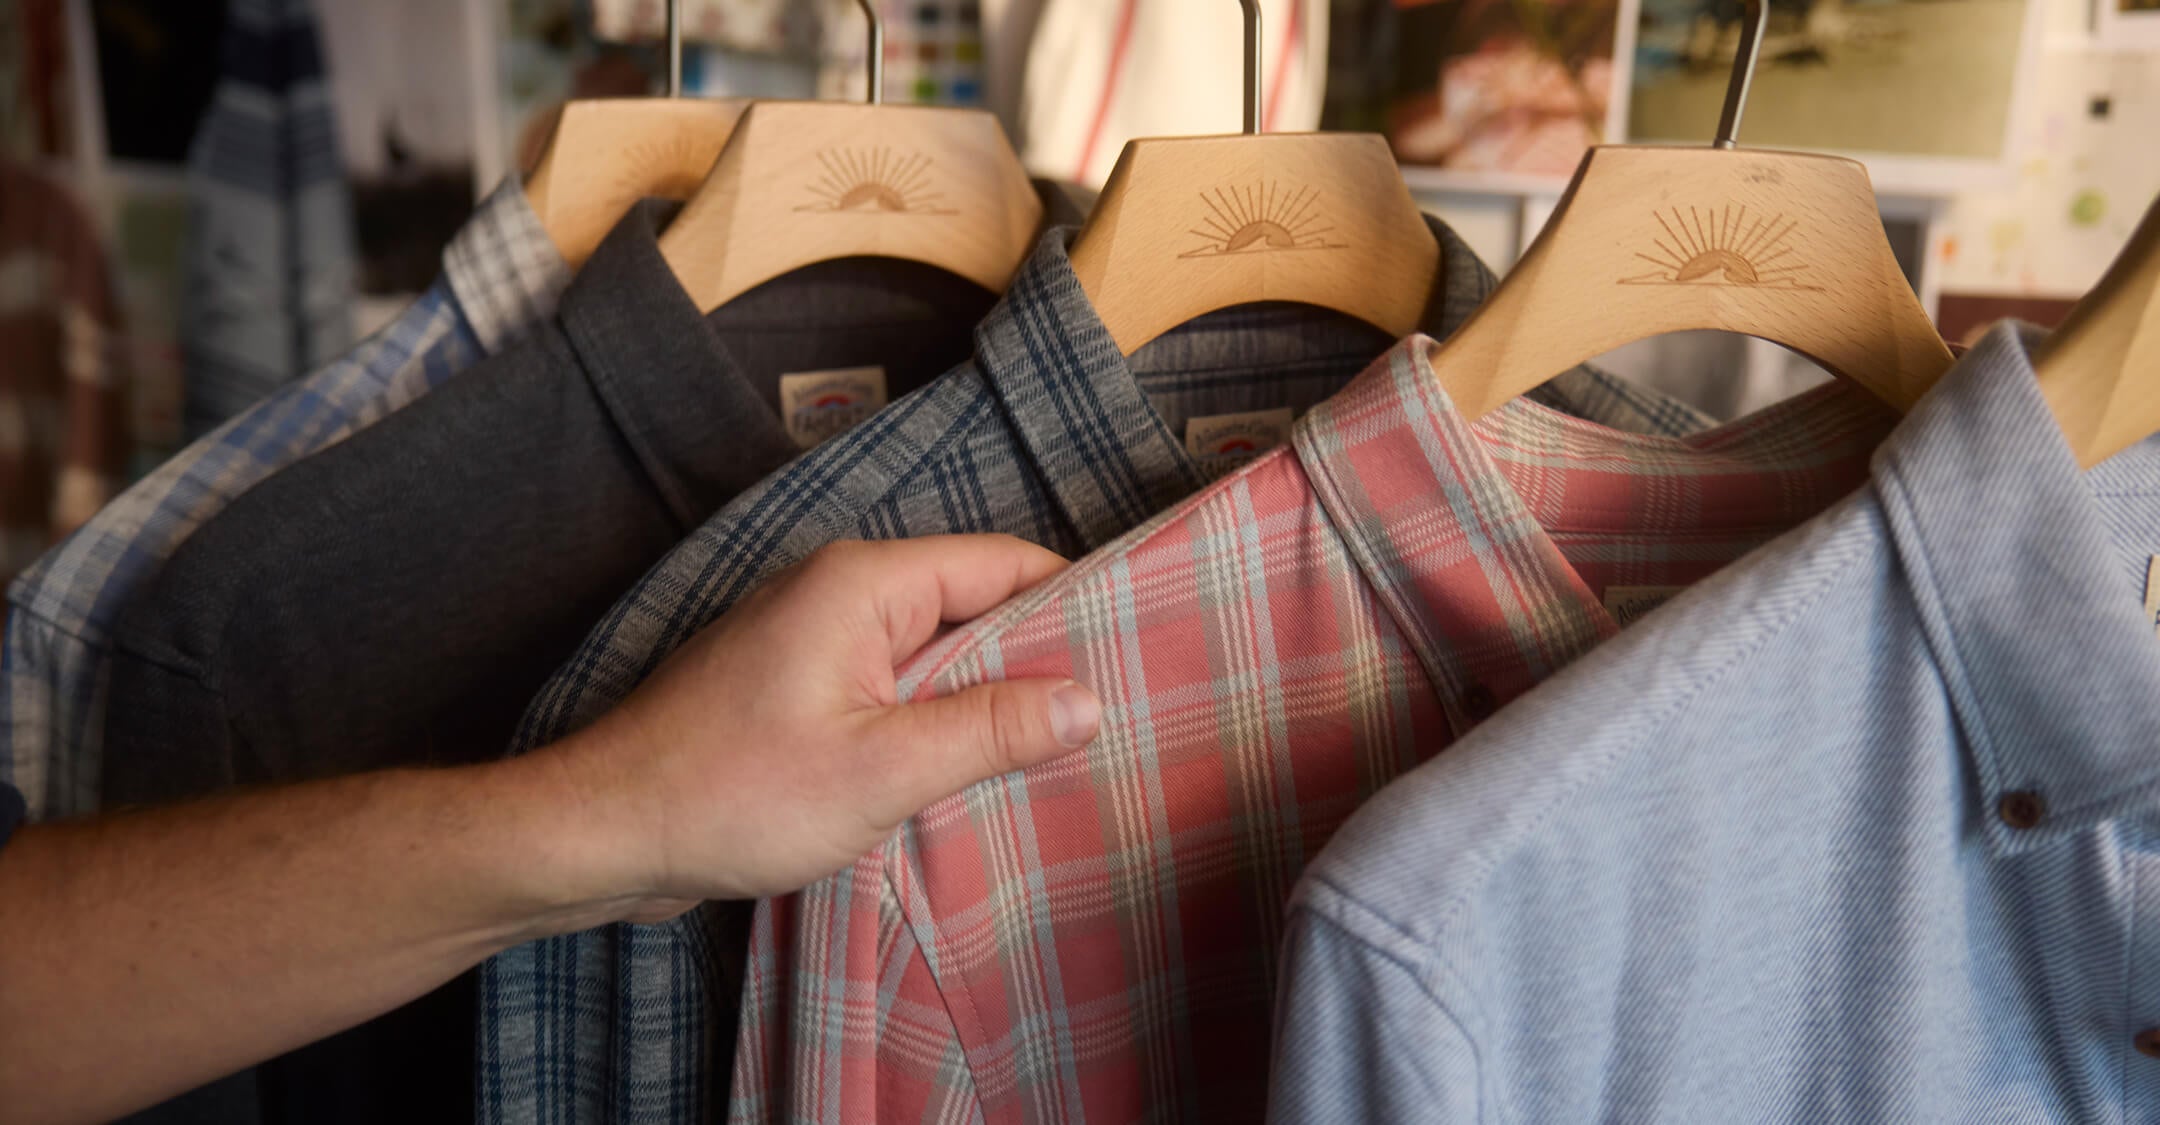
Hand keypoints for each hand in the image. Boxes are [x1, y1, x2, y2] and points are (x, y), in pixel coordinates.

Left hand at [548, 536, 1101, 920]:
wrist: (603, 834)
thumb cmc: (732, 794)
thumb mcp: (885, 769)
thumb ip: (993, 729)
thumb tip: (1089, 701)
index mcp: (865, 582)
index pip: (1004, 564)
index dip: (1075, 604)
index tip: (1138, 651)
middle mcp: (840, 592)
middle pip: (973, 606)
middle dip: (1037, 659)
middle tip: (1113, 716)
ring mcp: (814, 640)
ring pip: (934, 654)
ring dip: (984, 700)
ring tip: (1058, 751)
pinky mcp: (797, 689)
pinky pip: (892, 688)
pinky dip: (933, 722)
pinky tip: (969, 774)